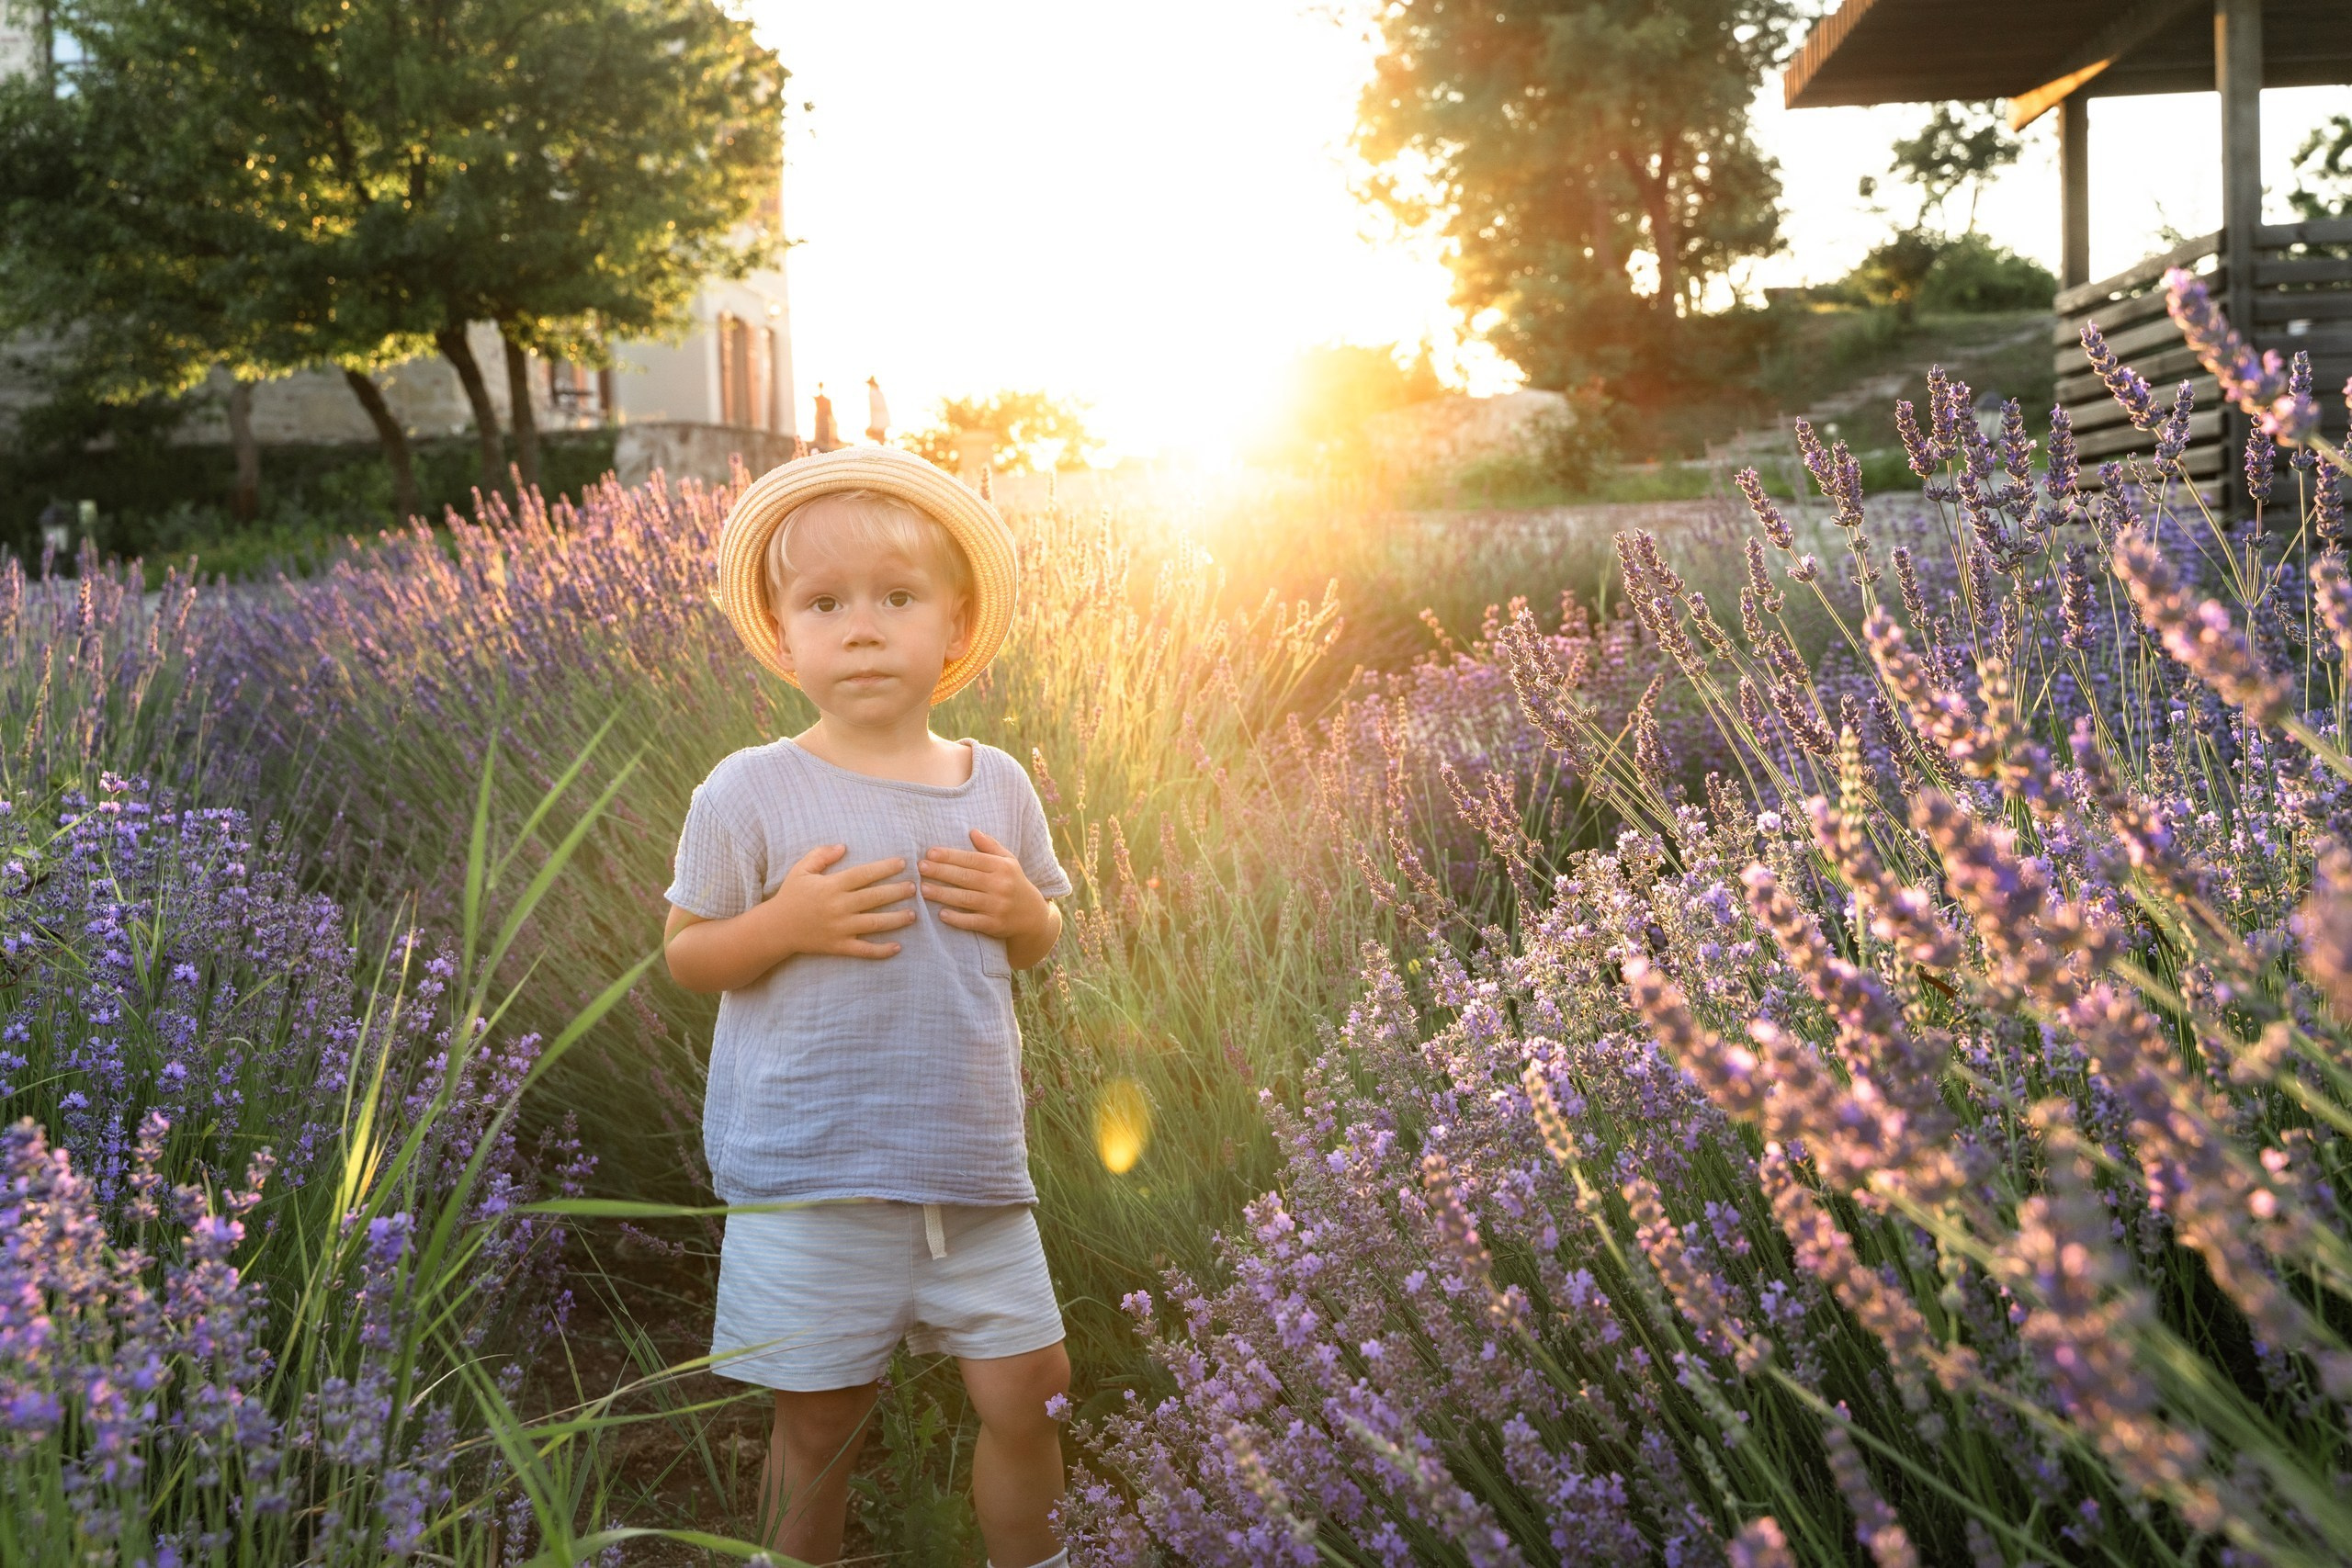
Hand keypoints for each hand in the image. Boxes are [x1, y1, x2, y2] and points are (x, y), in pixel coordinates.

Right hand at [763, 845, 916, 959]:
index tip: (903, 864)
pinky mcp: (838, 947)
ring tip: (913, 914)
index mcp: (831, 886)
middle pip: (875, 897)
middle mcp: (839, 907)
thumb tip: (843, 846)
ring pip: (875, 923)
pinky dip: (881, 951)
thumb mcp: (801, 870)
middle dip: (898, 892)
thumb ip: (821, 855)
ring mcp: (840, 928)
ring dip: (896, 919)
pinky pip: (864, 950)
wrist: (775, 929)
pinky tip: (898, 947)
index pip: (864, 874)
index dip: (885, 868)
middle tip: (915, 888)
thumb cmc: (790, 896)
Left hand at [920, 829, 1051, 947]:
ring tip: (923, 889)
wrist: (1033, 916)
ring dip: (943, 894)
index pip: (972, 859)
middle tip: (920, 867)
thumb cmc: (1014, 883)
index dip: (950, 856)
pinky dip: (957, 918)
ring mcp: (998, 906)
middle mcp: (1000, 885)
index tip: (930, 853)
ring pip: (966, 899)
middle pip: (966, 877)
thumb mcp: (1008, 861)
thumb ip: (990, 846)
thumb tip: (972, 831)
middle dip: (941, 872)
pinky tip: (941, 914)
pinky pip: (972, 921)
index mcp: (1002, 867)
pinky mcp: (994, 925)